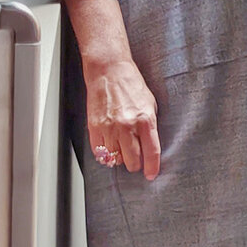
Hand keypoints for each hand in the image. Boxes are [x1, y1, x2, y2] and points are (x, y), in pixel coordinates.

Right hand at [85, 58, 160, 179]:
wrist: (109, 72)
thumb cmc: (131, 86)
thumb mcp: (150, 105)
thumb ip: (150, 127)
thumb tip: (150, 148)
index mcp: (145, 120)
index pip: (151, 152)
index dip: (152, 167)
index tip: (151, 175)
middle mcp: (127, 126)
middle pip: (132, 160)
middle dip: (135, 164)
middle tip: (136, 162)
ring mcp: (109, 127)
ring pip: (114, 158)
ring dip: (119, 158)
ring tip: (121, 150)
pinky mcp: (95, 127)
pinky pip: (99, 151)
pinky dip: (105, 154)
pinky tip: (109, 147)